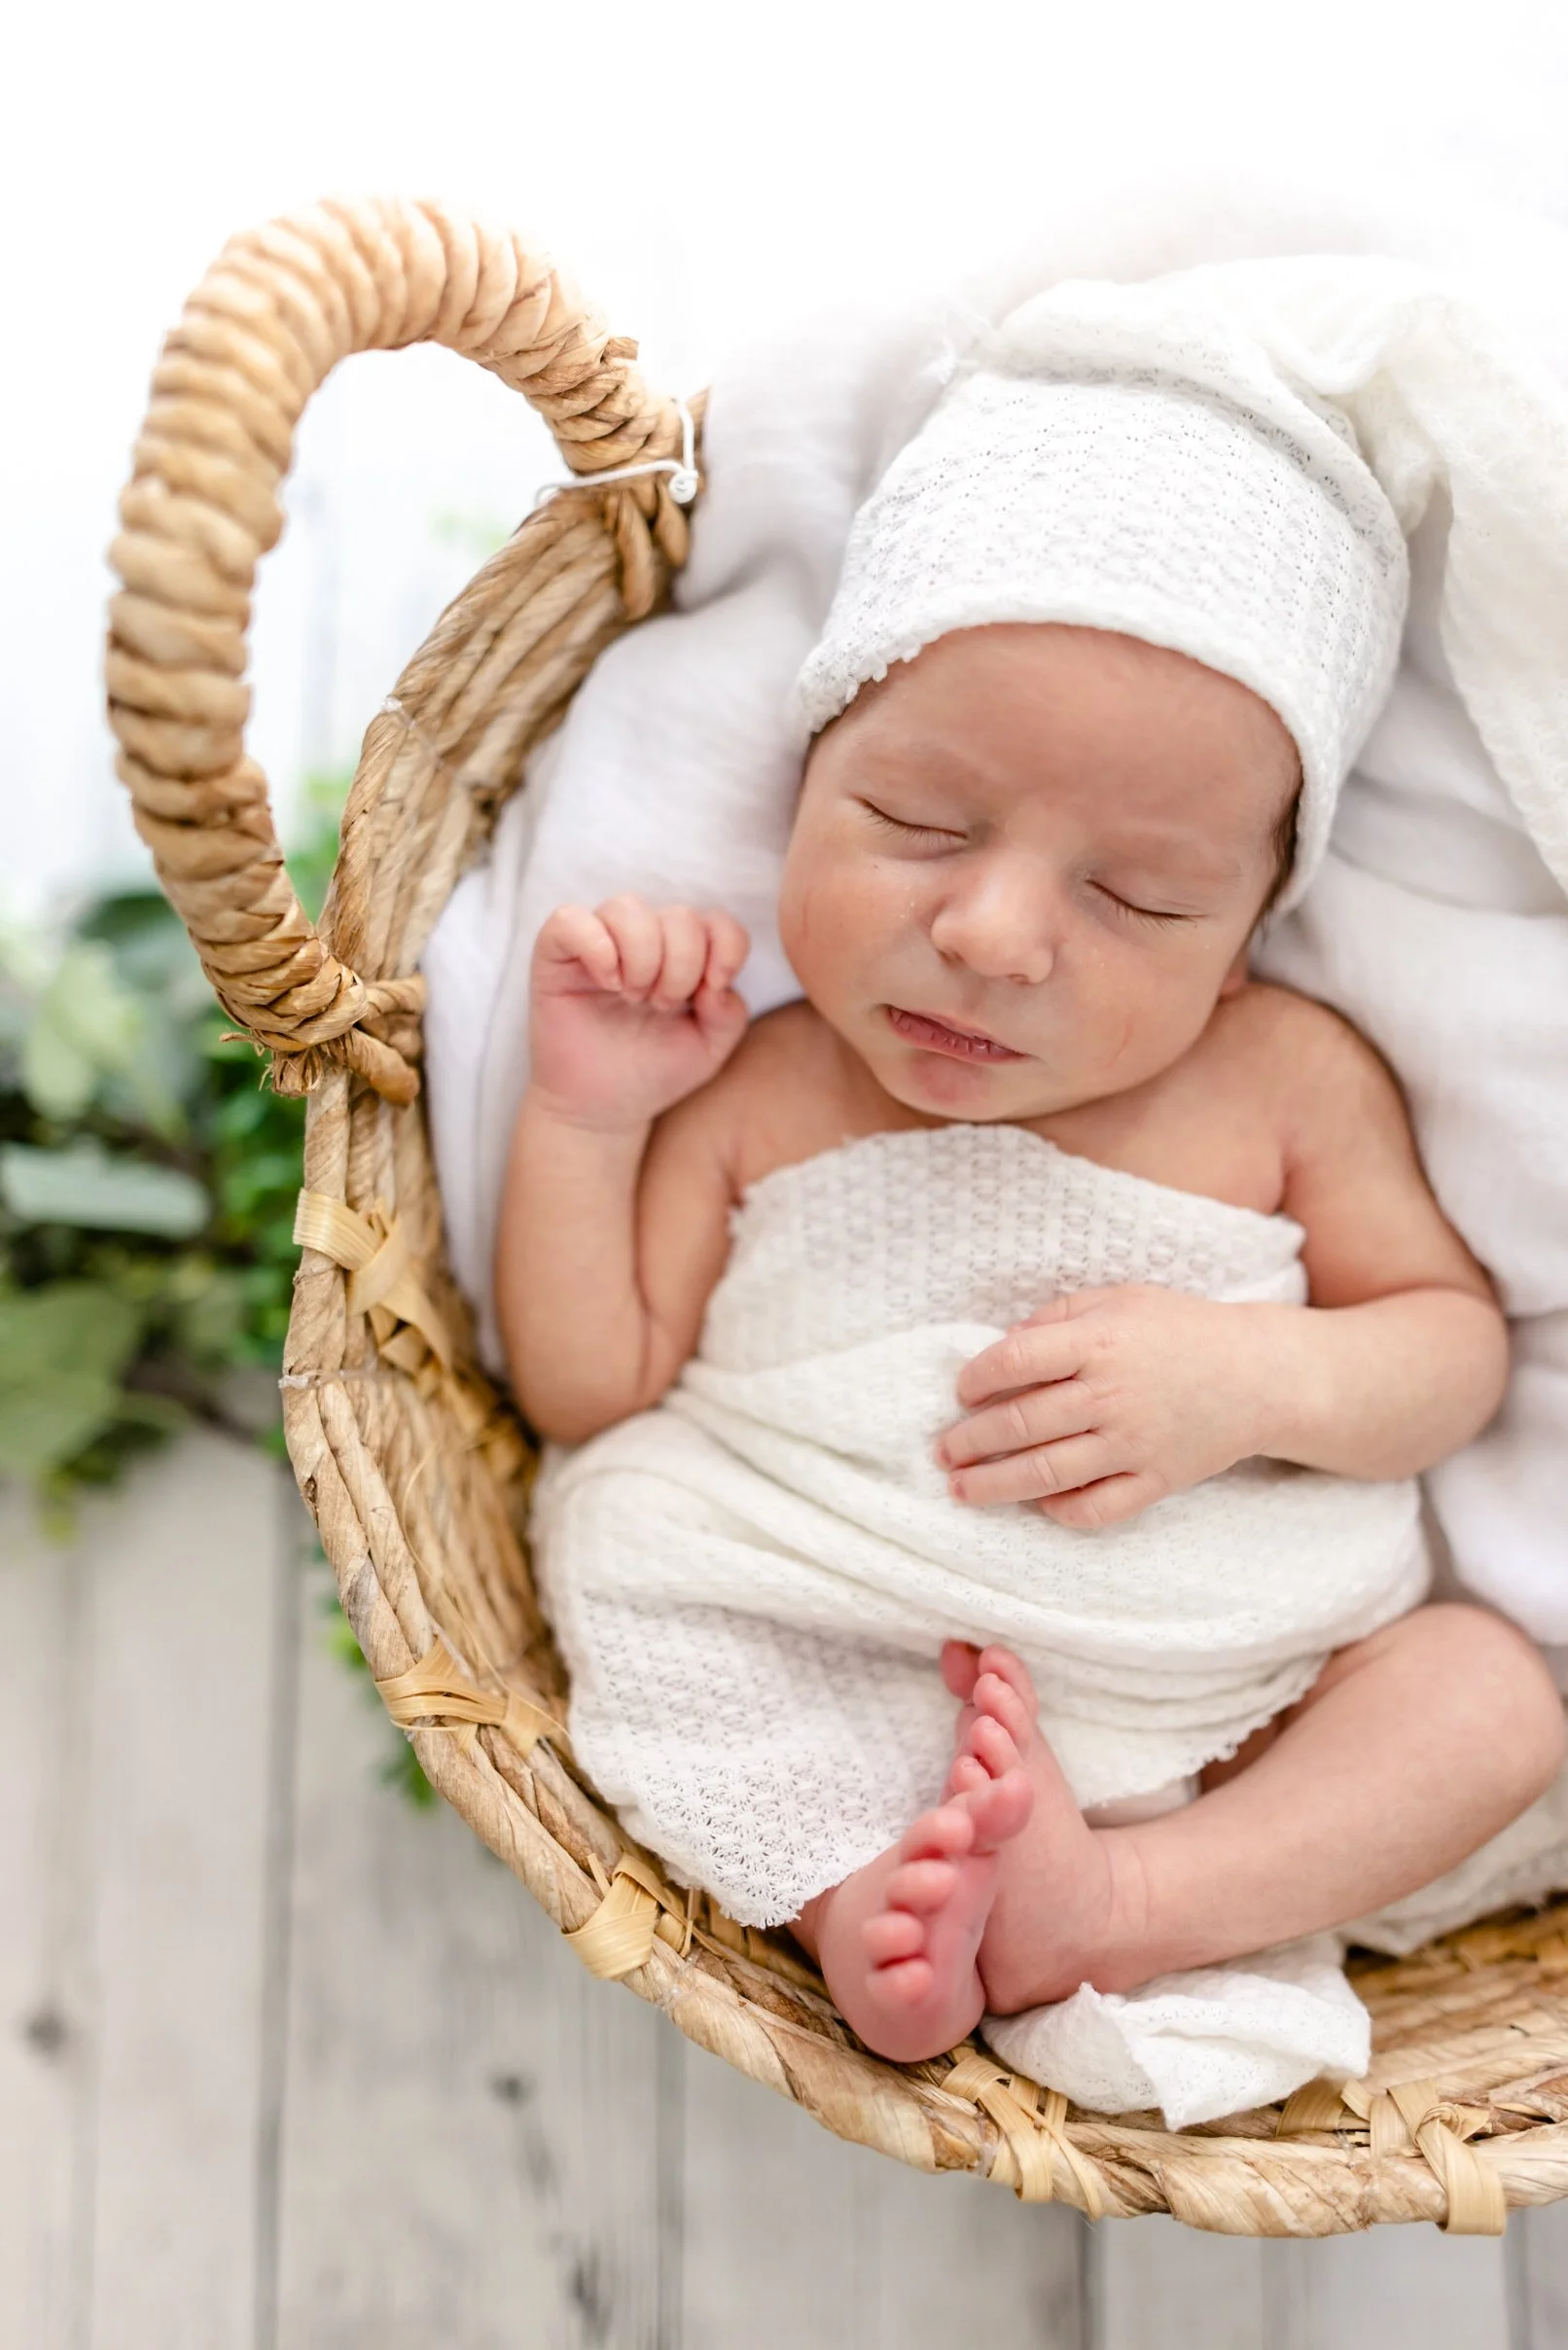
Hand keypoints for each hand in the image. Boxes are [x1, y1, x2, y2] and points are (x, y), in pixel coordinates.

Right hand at [528, 895, 749, 1130]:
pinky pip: (569, 920)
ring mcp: (600, 942)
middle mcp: (644, 940)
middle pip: (678, 915)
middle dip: (681, 967)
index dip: (726, 949)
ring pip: (627, 907)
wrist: (602, 1108)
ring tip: (633, 997)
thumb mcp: (708, 1049)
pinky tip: (606, 983)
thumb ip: (729, 1014)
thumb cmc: (653, 1072)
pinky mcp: (556, 954)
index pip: (718, 921)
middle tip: (661, 1006)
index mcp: (684, 955)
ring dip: (642, 957)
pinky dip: (596, 947)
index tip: (713, 990)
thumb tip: (716, 982)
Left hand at [934, 1284, 1276, 1528]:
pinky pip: (1098, 1508)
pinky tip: (1039, 1504)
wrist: (1259, 1375)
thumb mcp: (1120, 1299)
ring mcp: (1134, 1444)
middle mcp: (1111, 1395)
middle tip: (943, 1449)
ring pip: (1048, 1474)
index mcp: (1100, 1342)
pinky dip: (1062, 1512)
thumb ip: (1059, 1316)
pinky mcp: (1155, 1481)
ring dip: (994, 1485)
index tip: (961, 1392)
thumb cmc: (1182, 1329)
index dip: (976, 1379)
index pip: (1015, 1362)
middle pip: (1022, 1424)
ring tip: (961, 1488)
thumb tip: (1005, 1346)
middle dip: (971, 1441)